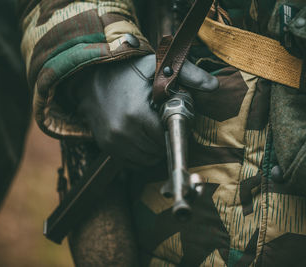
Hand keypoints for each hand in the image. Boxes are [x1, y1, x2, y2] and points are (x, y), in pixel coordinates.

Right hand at [75, 54, 217, 167]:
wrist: (90, 75)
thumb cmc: (127, 70)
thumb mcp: (157, 67)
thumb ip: (188, 74)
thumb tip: (215, 86)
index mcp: (137, 114)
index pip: (168, 138)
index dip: (175, 129)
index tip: (173, 118)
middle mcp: (122, 132)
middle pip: (158, 151)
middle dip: (164, 139)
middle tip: (161, 122)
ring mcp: (112, 142)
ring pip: (146, 159)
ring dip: (154, 148)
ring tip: (151, 129)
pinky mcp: (105, 146)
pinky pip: (132, 161)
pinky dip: (141, 154)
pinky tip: (140, 137)